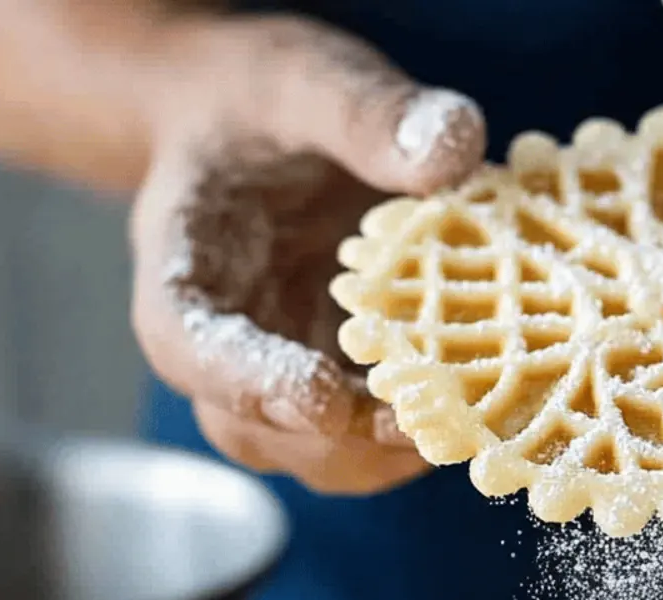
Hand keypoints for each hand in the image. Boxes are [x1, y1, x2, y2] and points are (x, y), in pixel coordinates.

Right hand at [131, 13, 485, 493]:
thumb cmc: (268, 103)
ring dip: (388, 453)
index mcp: (181, 272)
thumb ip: (365, 113)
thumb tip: (453, 148)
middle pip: (254, 432)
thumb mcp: (308, 80)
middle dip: (341, 439)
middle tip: (424, 423)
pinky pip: (368, 445)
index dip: (251, 384)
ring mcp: (275, 388)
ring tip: (463, 421)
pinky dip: (420, 437)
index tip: (322, 396)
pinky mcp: (333, 401)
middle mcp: (218, 352)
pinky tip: (482, 406)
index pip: (188, 348)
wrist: (260, 131)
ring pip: (315, 457)